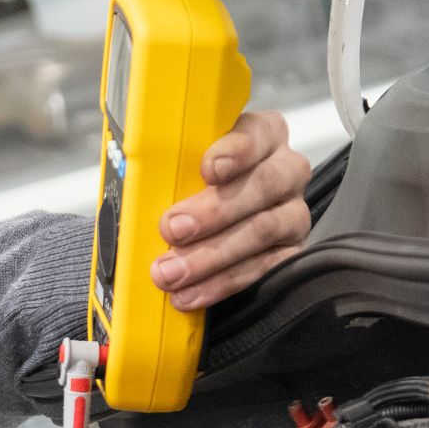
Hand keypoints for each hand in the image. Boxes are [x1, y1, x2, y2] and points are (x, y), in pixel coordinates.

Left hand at [147, 111, 312, 311]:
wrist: (200, 231)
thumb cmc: (189, 189)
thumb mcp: (180, 169)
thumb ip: (170, 168)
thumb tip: (136, 183)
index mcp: (262, 136)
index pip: (256, 134)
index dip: (235, 151)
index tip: (208, 169)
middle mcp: (285, 170)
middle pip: (263, 185)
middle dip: (213, 211)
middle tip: (172, 229)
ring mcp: (292, 213)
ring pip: (262, 230)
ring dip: (211, 256)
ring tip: (171, 273)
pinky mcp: (291, 252)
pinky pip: (264, 269)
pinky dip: (222, 284)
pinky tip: (192, 293)